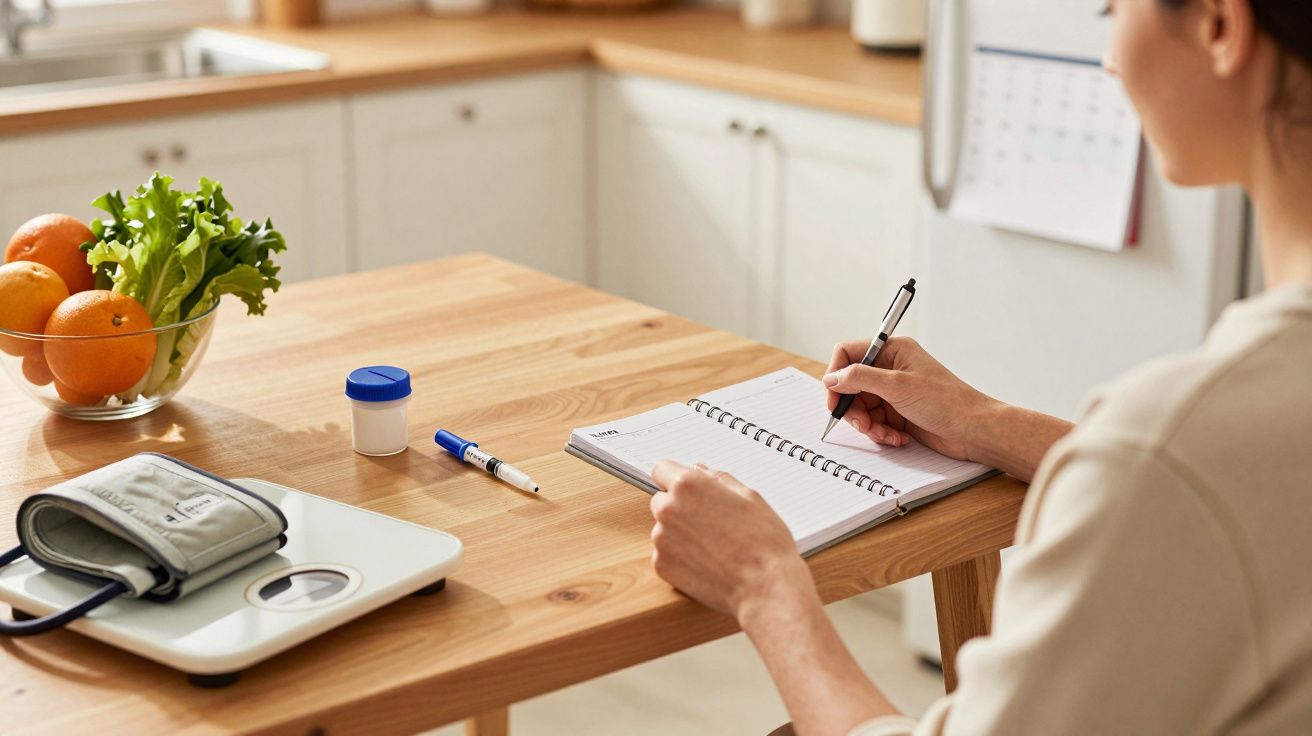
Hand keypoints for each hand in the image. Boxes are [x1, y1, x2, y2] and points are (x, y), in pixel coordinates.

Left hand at [649, 461, 811, 620]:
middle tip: (708, 522)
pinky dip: (680, 558)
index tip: (685, 489)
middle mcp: (668, 509)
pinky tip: (706, 563)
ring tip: (713, 547)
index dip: (675, 478)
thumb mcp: (749, 497)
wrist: (765, 586)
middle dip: (678, 507)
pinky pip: (665, 555)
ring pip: (663, 530)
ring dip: (679, 534)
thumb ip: (719, 480)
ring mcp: (661, 539)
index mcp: (688, 485)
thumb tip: (702, 472)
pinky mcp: (662, 566)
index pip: (661, 469)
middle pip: (661, 501)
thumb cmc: (764, 541)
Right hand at [823, 336, 995, 460]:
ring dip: (868, 425)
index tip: (833, 398)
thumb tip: (832, 378)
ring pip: (861, 407)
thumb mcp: (897, 386)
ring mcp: (894, 392)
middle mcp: (890, 369)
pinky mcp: (898, 413)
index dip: (836, 375)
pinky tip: (898, 438)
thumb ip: (859, 378)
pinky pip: (875, 422)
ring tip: (884, 434)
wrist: (973, 430)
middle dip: (853, 408)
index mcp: (892, 351)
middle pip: (851, 385)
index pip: (848, 354)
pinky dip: (881, 433)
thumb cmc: (947, 402)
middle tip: (861, 425)